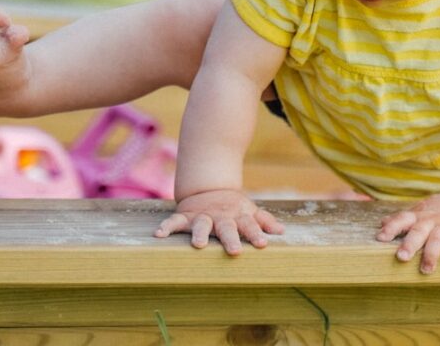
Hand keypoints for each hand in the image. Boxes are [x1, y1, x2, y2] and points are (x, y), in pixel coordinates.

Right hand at [154, 189, 283, 255]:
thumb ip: (264, 221)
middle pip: (227, 227)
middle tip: (235, 251)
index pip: (250, 225)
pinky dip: (166, 226)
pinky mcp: (185, 216)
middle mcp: (221, 217)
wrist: (210, 189)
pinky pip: (174, 221)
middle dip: (231, 238)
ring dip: (200, 233)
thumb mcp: (250, 211)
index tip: (262, 244)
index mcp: (238, 216)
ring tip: (199, 245)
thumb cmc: (234, 208)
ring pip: (201, 224)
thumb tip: (281, 232)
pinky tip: (158, 235)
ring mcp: (202, 216)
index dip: (256, 234)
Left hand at [376, 192, 439, 272]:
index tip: (381, 238)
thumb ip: (403, 219)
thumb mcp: (421, 211)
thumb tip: (381, 223)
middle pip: (419, 231)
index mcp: (419, 216)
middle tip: (401, 257)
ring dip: (431, 254)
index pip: (402, 219)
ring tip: (426, 269)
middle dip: (410, 243)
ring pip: (438, 239)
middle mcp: (432, 221)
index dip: (391, 227)